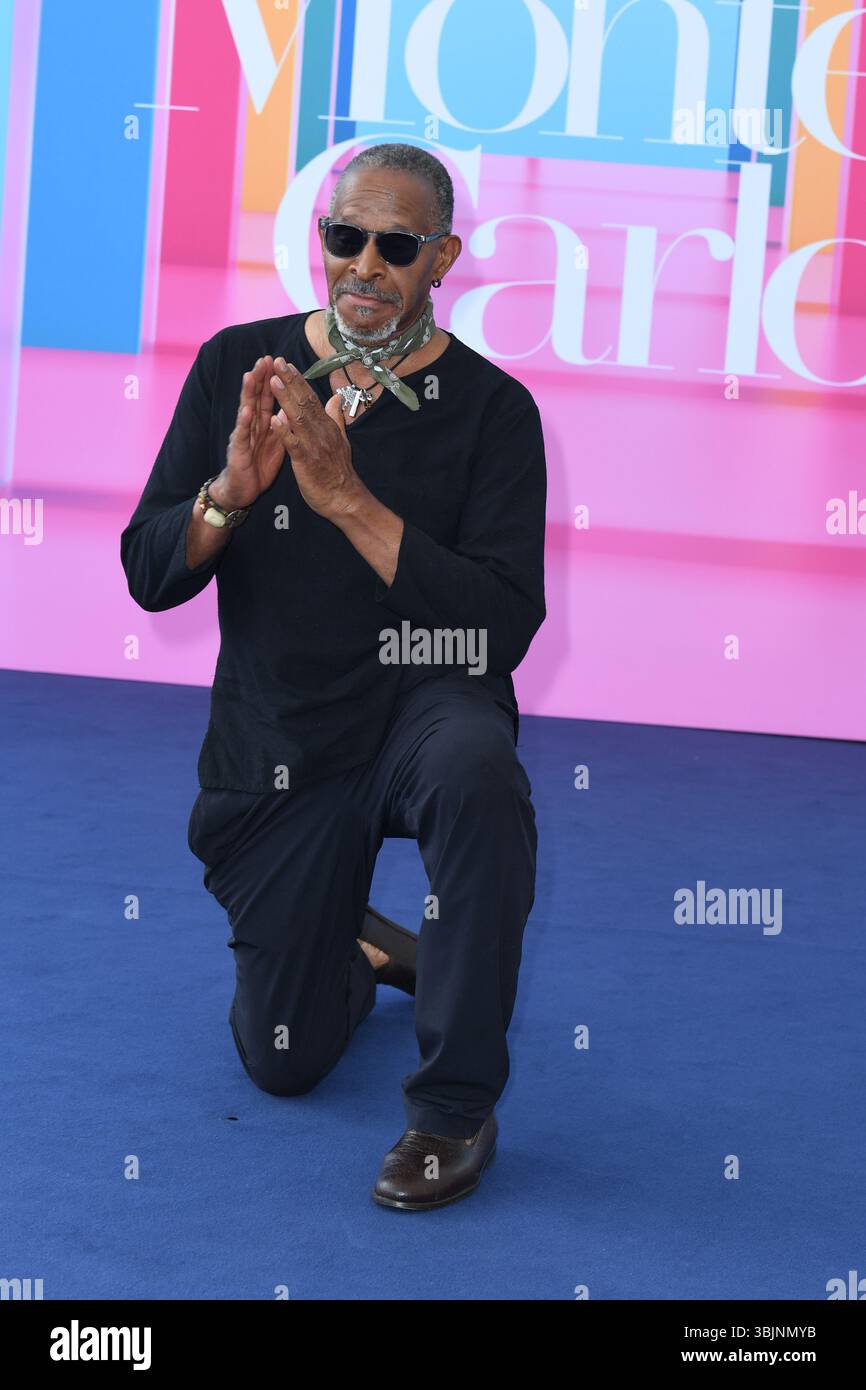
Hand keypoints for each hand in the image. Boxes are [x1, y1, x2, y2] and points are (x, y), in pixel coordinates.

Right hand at [214, 357, 285, 509]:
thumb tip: (291, 408)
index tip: (280, 361)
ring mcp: (243, 437)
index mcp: (263, 424)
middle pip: (256, 398)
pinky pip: (242, 436)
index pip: (268, 397)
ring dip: (248, 394)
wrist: (242, 490)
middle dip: (260, 378)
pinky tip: (246, 411)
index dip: (274, 380)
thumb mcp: (274, 443)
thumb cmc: (257, 466)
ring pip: (246, 411)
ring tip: (251, 375)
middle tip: (265, 358)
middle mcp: (251, 426)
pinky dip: (244, 423)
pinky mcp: (238, 451)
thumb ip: (281, 425)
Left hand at [268, 358, 363, 519]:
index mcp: (326, 426)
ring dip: (285, 398)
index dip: (298, 380)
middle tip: (278, 362)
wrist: (345, 499)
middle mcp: (321, 431)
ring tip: (273, 381)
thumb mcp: (340, 441)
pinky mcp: (307, 461)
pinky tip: (274, 419)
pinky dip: (283, 431)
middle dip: (290, 381)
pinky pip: (293, 444)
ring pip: (298, 417)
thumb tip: (336, 398)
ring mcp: (314, 445)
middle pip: (304, 401)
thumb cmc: (339, 473)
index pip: (311, 398)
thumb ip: (336, 418)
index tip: (287, 364)